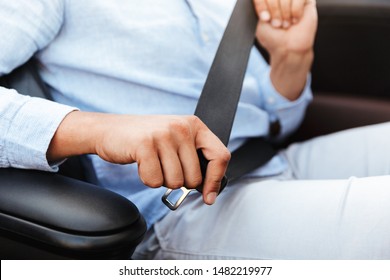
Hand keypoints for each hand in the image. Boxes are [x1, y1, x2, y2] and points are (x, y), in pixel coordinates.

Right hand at [47, 112, 229, 204]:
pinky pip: (155, 181)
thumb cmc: (145, 140)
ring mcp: (164, 134)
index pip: (220, 156)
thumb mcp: (176, 140)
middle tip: (164, 167)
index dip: (216, 180)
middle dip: (179, 182)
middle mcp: (182, 127)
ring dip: (162, 180)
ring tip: (152, 163)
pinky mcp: (145, 144)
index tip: (209, 197)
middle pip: (195, 177)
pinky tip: (142, 163)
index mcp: (195, 125)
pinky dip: (147, 179)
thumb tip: (210, 190)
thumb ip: (194, 158)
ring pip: (176, 182)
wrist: (109, 130)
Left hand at [253, 0, 317, 53]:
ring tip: (286, 24)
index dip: (262, 5)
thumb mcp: (259, 21)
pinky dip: (296, 11)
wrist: (289, 49)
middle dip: (274, 10)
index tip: (265, 19)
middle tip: (277, 24)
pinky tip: (295, 20)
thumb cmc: (273, 37)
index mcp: (266, 0)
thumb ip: (258, 4)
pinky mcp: (307, 0)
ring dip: (285, 12)